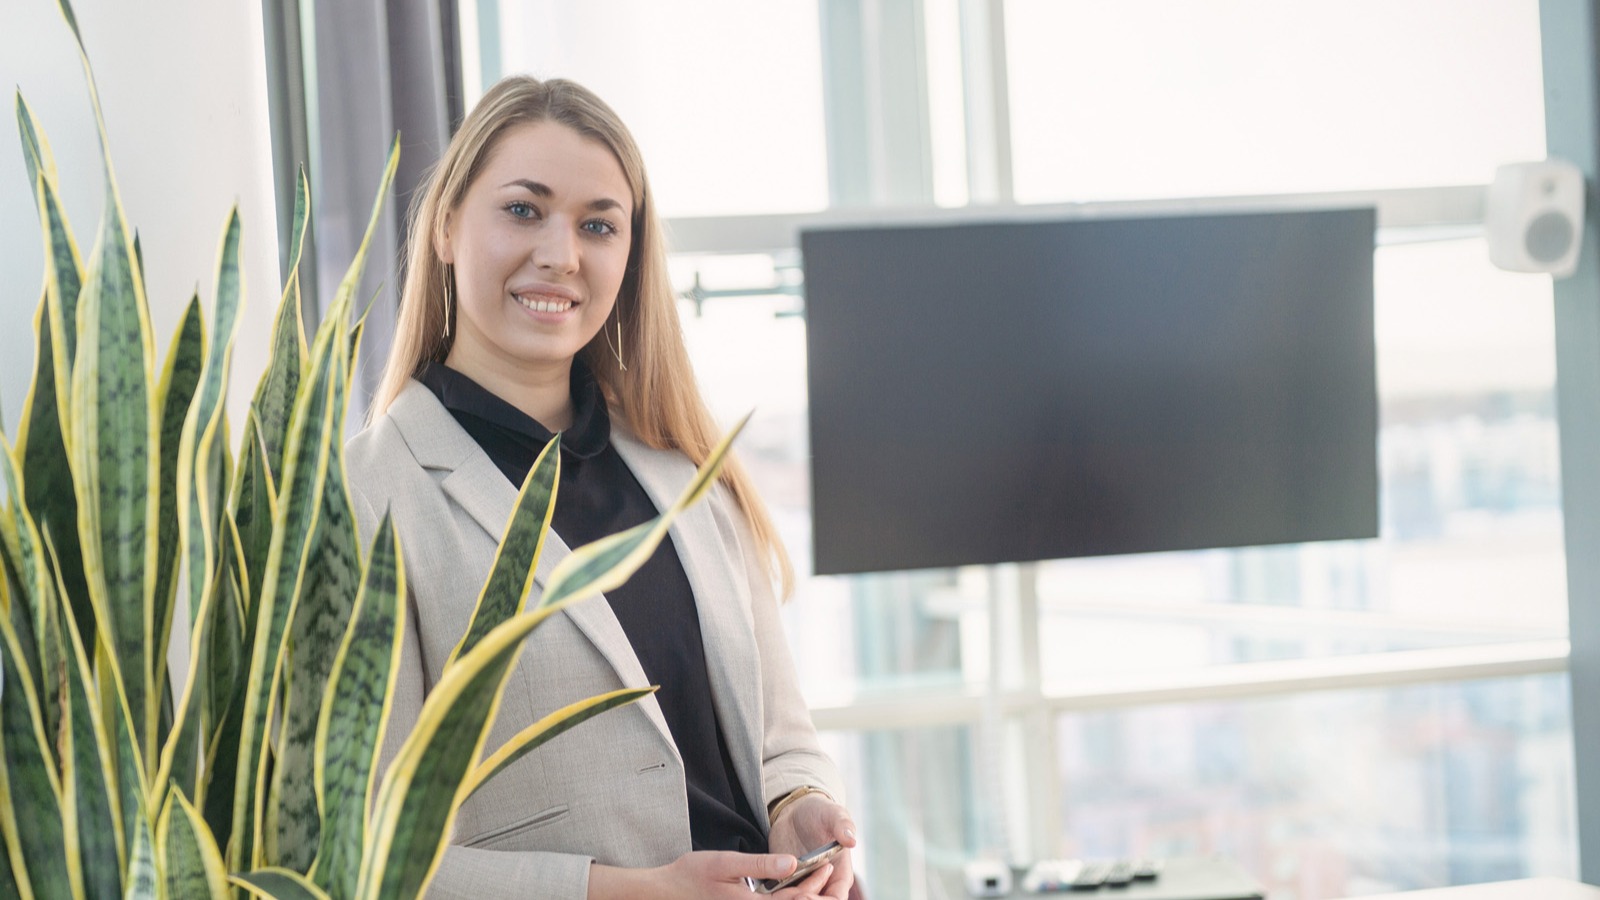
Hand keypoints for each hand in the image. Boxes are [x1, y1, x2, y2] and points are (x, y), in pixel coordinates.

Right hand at [588, 850, 833, 899]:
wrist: (666, 892)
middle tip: (833, 870)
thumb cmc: (692, 875)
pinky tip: (797, 876)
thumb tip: (792, 862)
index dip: (818, 887)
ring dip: (806, 890)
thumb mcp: (726, 864)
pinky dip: (791, 891)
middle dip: (817, 892)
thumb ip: (760, 864)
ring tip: (823, 870)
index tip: (832, 867)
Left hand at [767, 793, 857, 899]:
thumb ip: (842, 825)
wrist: (794, 811)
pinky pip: (782, 896)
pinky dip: (776, 896)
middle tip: (789, 897)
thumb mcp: (832, 813)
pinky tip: (765, 891)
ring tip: (773, 894)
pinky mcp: (787, 882)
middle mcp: (824, 883)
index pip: (836, 899)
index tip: (803, 897)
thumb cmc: (819, 811)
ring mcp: (805, 884)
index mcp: (840, 873)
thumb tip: (851, 840)